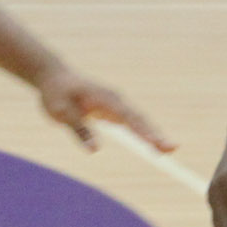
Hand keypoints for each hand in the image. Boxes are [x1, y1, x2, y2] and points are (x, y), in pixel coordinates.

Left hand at [36, 66, 173, 153]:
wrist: (54, 76)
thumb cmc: (56, 94)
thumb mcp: (61, 113)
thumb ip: (79, 130)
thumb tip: (95, 150)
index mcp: (104, 99)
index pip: (127, 118)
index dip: (143, 132)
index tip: (155, 143)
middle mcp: (115, 100)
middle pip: (139, 120)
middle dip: (156, 135)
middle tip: (172, 150)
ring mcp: (116, 104)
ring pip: (138, 121)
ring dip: (153, 135)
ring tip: (168, 150)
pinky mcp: (113, 109)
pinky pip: (132, 122)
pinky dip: (143, 132)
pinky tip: (153, 144)